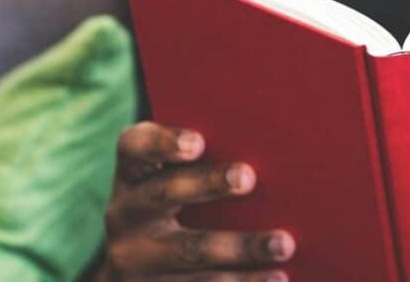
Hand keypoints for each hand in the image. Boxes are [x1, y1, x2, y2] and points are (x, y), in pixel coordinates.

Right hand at [96, 122, 294, 281]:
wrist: (136, 274)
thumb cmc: (176, 206)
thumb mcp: (169, 181)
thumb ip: (203, 160)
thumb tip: (270, 140)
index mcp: (132, 176)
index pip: (134, 148)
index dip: (162, 143)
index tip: (197, 142)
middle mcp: (126, 215)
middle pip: (165, 193)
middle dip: (208, 183)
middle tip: (248, 177)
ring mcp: (137, 260)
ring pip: (192, 250)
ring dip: (242, 246)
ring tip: (283, 244)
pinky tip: (277, 277)